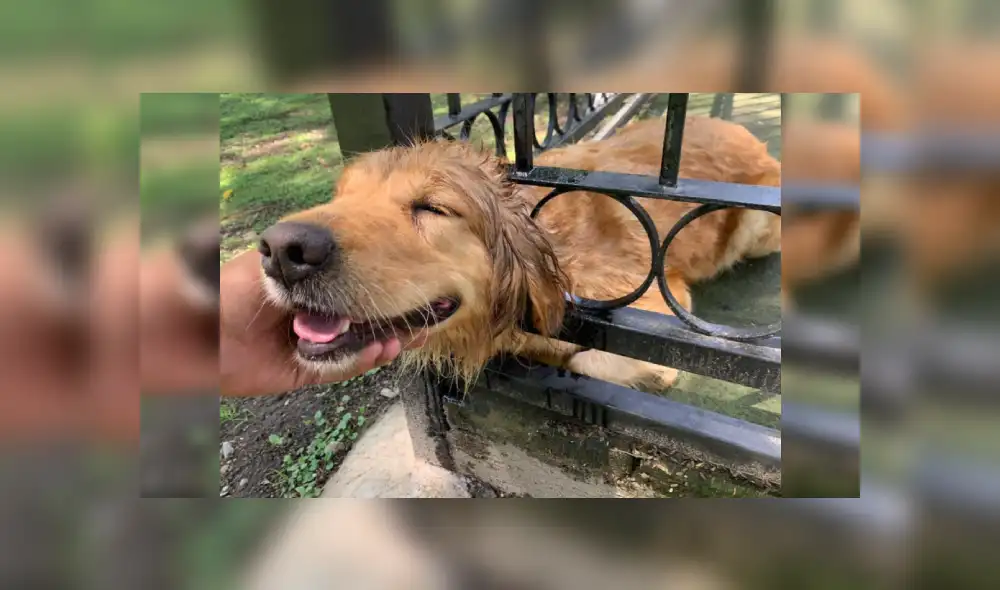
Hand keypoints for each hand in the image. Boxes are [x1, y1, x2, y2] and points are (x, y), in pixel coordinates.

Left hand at [219, 250, 417, 396]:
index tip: (411, 278)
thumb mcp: (272, 267)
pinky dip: (364, 360)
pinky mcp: (303, 372)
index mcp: (305, 285)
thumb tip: (355, 263)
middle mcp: (311, 314)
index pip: (352, 283)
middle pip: (362, 317)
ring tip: (411, 335)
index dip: (381, 284)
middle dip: (393, 317)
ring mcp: (310, 344)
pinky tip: (383, 348)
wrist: (188, 332)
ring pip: (358, 345)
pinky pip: (340, 368)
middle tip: (425, 316)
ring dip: (385, 340)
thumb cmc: (223, 287)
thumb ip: (312, 269)